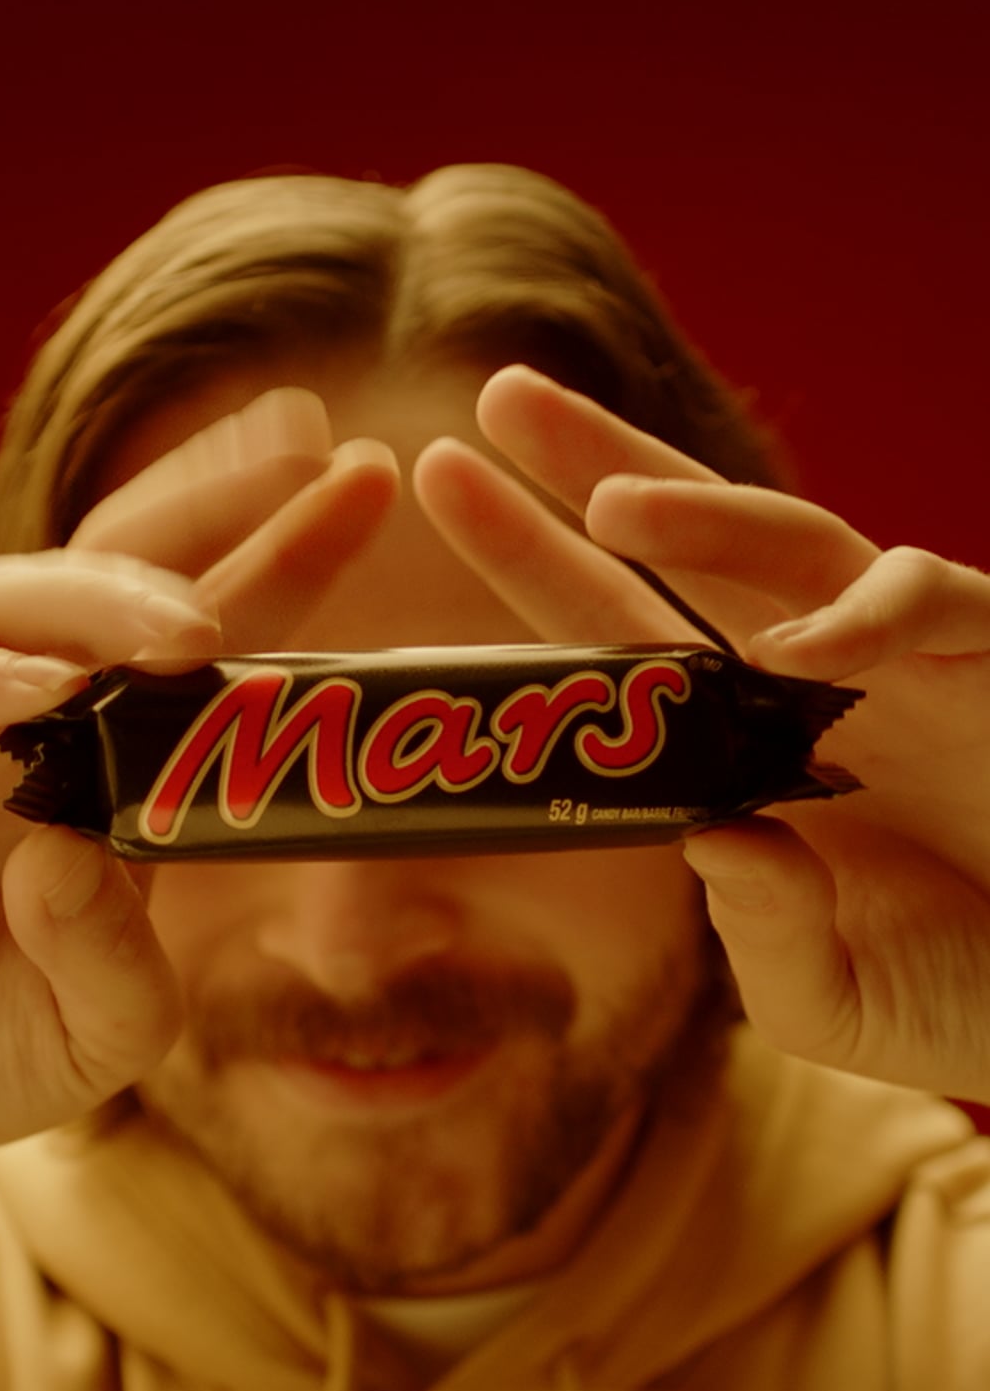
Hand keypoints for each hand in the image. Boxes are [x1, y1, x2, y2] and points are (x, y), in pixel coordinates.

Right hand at [0, 388, 399, 1186]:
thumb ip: (115, 960)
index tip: (366, 480)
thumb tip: (74, 852)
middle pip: (124, 570)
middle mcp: (33, 715)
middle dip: (217, 500)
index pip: (209, 641)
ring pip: (20, 594)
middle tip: (314, 440)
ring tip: (193, 632)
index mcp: (116, 766)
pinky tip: (37, 690)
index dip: (286, 559)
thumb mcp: (96, 1030)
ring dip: (109, 597)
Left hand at [414, 364, 989, 1103]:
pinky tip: (795, 651)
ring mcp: (904, 665)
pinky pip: (927, 606)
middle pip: (689, 553)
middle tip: (497, 394)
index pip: (623, 642)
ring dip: (704, 519)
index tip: (450, 488)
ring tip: (607, 503)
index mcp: (746, 752)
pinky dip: (865, 618)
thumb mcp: (825, 995)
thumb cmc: (955, 996)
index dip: (539, 565)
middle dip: (598, 468)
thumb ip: (760, 930)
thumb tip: (710, 838)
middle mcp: (813, 685)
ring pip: (796, 549)